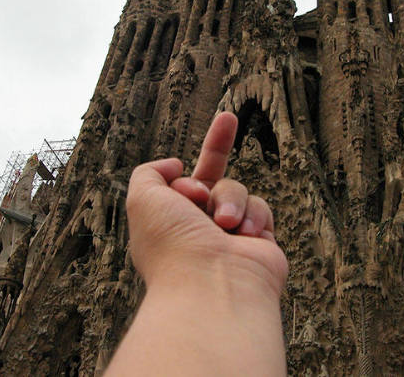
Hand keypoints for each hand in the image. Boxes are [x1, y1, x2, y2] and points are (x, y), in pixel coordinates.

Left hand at [127, 112, 287, 297]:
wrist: (212, 286)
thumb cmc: (173, 244)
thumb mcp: (142, 197)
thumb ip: (150, 171)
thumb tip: (176, 165)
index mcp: (170, 220)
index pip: (180, 183)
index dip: (181, 174)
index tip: (179, 170)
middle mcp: (199, 227)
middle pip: (212, 176)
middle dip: (219, 143)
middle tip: (227, 117)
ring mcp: (230, 235)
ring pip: (236, 189)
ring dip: (231, 199)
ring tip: (225, 224)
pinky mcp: (260, 243)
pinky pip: (261, 209)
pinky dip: (254, 216)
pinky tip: (245, 235)